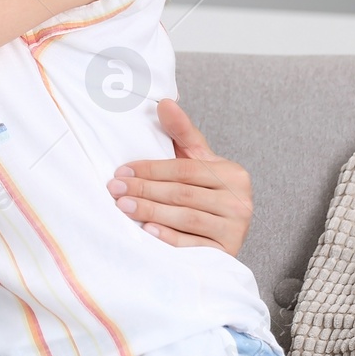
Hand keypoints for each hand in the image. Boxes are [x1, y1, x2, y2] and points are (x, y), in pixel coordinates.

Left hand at [108, 98, 252, 254]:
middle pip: (183, 194)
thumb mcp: (197, 161)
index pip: (185, 169)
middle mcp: (239, 201)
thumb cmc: (204, 192)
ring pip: (186, 217)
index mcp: (232, 174)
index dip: (151, 169)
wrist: (223, 235)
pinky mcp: (227, 253)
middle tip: (115, 189)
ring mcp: (236, 229)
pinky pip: (193, 244)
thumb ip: (182, 132)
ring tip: (123, 206)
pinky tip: (147, 231)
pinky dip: (168, 237)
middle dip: (144, 190)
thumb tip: (164, 102)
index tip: (122, 170)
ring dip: (150, 211)